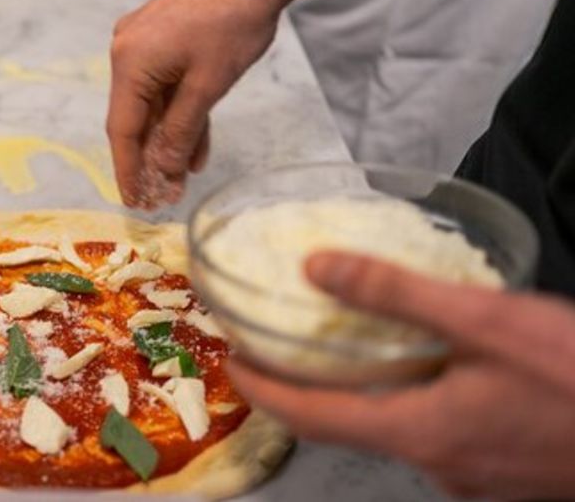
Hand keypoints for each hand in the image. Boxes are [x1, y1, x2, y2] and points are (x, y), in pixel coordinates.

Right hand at [107, 0, 279, 206]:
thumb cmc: (233, 23)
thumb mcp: (208, 86)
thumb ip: (180, 131)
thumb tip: (163, 170)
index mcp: (128, 61)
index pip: (122, 130)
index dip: (128, 170)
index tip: (135, 202)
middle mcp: (127, 50)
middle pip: (135, 117)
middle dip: (151, 158)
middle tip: (164, 197)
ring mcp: (144, 41)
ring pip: (154, 103)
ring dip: (168, 139)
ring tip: (183, 178)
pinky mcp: (163, 37)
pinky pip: (166, 85)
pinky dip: (180, 113)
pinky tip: (195, 146)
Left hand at [228, 252, 574, 500]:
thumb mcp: (487, 320)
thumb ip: (396, 293)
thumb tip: (317, 267)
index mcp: (422, 433)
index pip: (312, 417)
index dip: (264, 389)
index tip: (233, 359)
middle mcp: (442, 466)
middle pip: (352, 425)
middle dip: (309, 386)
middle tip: (280, 342)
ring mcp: (479, 477)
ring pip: (400, 428)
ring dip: (366, 391)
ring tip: (346, 344)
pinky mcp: (510, 472)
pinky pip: (443, 433)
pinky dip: (416, 398)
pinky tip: (432, 366)